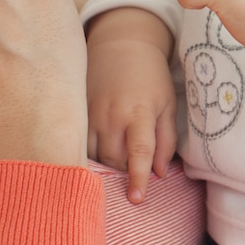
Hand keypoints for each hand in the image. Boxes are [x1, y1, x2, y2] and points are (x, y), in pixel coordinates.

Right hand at [86, 8, 177, 202]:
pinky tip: (101, 149)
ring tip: (119, 158)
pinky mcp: (78, 111)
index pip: (139, 151)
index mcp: (139, 112)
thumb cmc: (150, 77)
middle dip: (125, 172)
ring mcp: (91, 114)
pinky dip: (91, 154)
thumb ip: (166, 140)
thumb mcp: (167, 105)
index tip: (137, 199)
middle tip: (134, 169)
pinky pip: (80, 144)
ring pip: (96, 155)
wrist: (121, 45)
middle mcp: (112, 115)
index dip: (139, 177)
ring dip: (108, 165)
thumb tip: (160, 174)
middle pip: (115, 160)